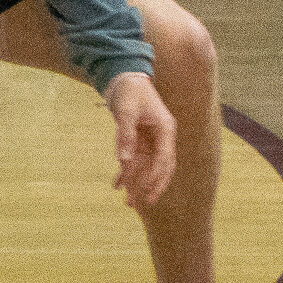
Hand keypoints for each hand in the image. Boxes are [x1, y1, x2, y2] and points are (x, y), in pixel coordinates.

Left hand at [105, 72, 175, 208]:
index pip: (165, 158)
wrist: (125, 79)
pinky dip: (126, 172)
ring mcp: (151, 140)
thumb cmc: (129, 92)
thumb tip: (123, 161)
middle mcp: (162, 137)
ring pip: (147, 167)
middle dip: (152, 186)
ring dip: (137, 184)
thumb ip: (125, 136)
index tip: (147, 192)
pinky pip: (135, 160)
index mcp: (165, 129)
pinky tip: (117, 185)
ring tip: (128, 202)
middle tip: (143, 204)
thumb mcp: (125, 111)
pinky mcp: (140, 140)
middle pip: (161, 167)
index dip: (156, 176)